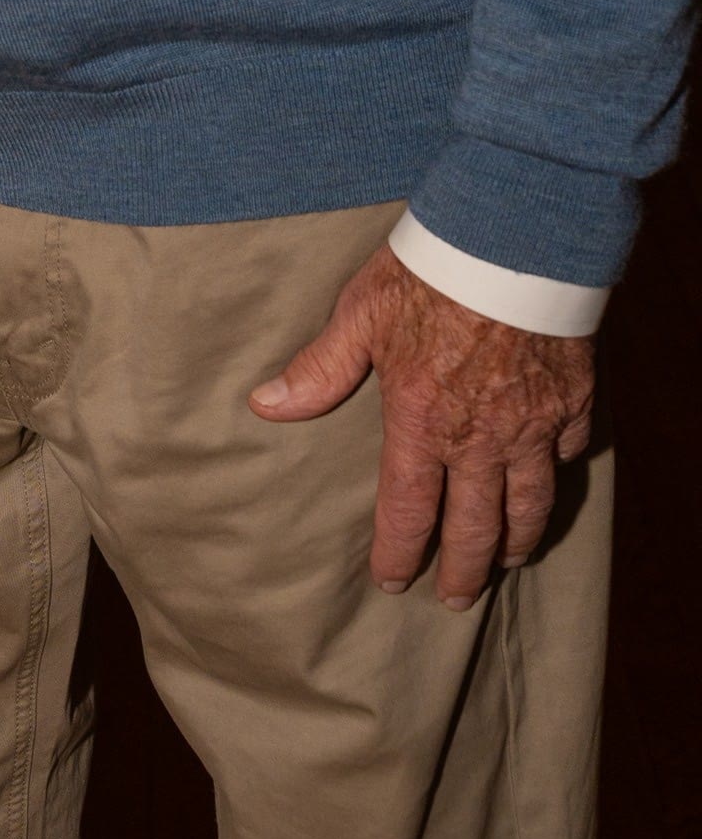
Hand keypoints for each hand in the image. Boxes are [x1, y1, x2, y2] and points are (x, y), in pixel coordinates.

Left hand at [247, 244, 594, 607]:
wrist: (510, 240)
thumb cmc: (427, 271)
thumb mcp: (361, 315)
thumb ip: (320, 368)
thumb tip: (266, 404)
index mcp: (423, 422)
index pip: (409, 510)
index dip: (400, 553)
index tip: (393, 582)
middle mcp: (481, 438)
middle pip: (476, 527)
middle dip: (465, 571)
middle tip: (457, 598)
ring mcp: (533, 425)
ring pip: (529, 504)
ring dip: (516, 539)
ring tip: (506, 559)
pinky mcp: (572, 400)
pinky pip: (568, 452)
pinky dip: (557, 473)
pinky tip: (547, 480)